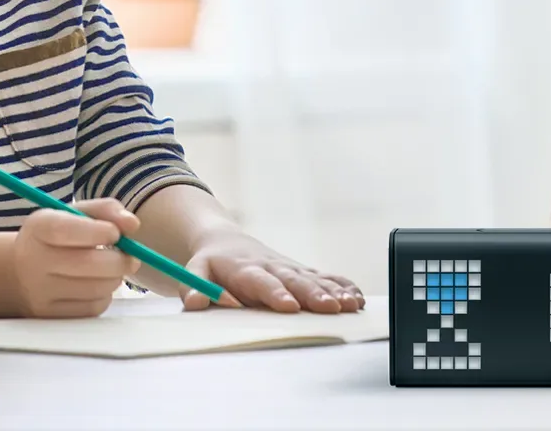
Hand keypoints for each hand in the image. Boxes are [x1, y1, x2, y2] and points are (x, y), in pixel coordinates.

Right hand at [1, 198, 142, 317]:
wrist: (21, 272)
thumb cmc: (57, 238)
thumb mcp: (74, 215)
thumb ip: (106, 211)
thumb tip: (133, 225)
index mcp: (38, 228)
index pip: (65, 230)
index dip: (98, 231)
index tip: (116, 233)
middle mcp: (34, 260)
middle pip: (87, 264)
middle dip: (119, 260)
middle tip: (131, 257)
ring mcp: (40, 291)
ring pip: (96, 288)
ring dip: (115, 278)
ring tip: (113, 269)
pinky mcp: (51, 314)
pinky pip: (93, 308)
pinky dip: (105, 295)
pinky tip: (98, 285)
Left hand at [177, 228, 364, 313]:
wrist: (226, 241)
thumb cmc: (211, 263)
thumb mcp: (194, 271)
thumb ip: (193, 286)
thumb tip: (196, 302)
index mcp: (246, 269)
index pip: (262, 282)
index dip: (275, 293)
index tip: (288, 306)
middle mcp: (272, 267)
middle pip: (295, 280)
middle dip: (313, 294)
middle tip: (329, 307)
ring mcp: (290, 268)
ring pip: (314, 279)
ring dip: (333, 292)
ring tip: (350, 305)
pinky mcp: (302, 271)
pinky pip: (325, 277)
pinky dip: (341, 285)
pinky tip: (357, 297)